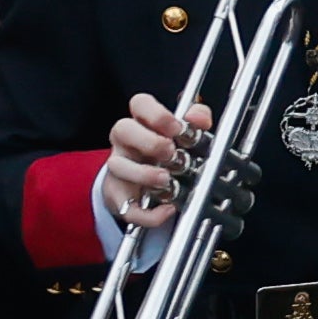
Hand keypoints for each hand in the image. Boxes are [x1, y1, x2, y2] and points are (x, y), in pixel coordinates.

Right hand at [102, 89, 203, 236]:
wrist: (147, 189)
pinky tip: (168, 209)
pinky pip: (128, 208)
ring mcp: (120, 170)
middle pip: (122, 129)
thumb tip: (199, 117)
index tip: (176, 127)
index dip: (156, 113)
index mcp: (142, 123)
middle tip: (170, 152)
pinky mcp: (120, 199)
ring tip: (166, 180)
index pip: (139, 104)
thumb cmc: (164, 155)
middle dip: (149, 141)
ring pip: (118, 166)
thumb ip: (195, 120)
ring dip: (144, 173)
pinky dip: (149, 214)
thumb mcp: (182, 135)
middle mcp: (127, 144)